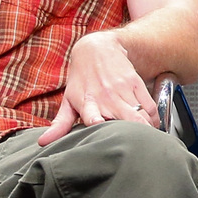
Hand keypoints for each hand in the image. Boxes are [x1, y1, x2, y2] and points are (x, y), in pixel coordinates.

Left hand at [39, 31, 161, 145]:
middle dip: (137, 137)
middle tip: (138, 149)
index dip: (100, 127)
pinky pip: (150, 107)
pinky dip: (153, 120)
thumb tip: (43, 142)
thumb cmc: (82, 78)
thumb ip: (60, 124)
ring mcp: (123, 89)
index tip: (109, 140)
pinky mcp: (136, 83)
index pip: (94, 118)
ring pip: (143, 116)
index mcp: (88, 103)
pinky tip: (150, 126)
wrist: (97, 48)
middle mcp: (107, 97)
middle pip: (129, 121)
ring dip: (147, 131)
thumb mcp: (69, 99)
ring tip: (145, 140)